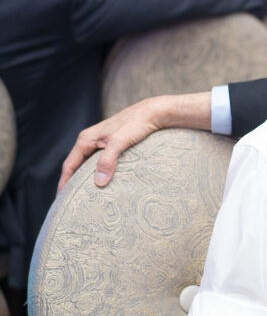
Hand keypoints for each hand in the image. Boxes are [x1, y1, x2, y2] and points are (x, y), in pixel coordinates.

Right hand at [58, 92, 211, 191]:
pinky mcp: (113, 145)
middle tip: (73, 203)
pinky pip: (101, 163)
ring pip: (89, 165)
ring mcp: (102, 143)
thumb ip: (108, 161)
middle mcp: (91, 141)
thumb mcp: (120, 142)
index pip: (69, 165)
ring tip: (86, 197)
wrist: (154, 112)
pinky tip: (104, 184)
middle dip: (73, 183)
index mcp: (86, 139)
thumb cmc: (137, 124)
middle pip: (77, 166)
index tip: (62, 199)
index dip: (64, 183)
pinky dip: (99, 173)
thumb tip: (99, 182)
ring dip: (87, 179)